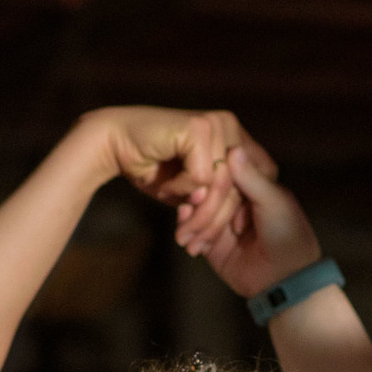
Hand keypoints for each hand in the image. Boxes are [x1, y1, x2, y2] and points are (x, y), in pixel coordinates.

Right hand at [81, 107, 267, 250]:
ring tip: (182, 234)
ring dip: (199, 215)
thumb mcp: (192, 189)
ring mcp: (216, 124)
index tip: (229, 235)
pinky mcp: (199, 128)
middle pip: (240, 186)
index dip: (245, 208)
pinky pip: (202, 177)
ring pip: (221, 186)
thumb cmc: (149, 168)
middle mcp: (229, 126)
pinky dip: (182, 190)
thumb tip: (240, 223)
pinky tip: (166, 189)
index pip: (263, 175)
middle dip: (216, 222)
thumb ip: (216, 198)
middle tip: (194, 246)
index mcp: (233, 137)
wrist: (109, 143)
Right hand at [199, 144, 325, 300]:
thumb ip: (251, 177)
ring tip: (186, 212)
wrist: (286, 280)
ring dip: (191, 212)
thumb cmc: (288, 235)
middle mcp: (238, 205)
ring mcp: (224, 225)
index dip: (214, 171)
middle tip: (193, 194)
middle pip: (209, 191)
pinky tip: (184, 227)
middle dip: (199, 193)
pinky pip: (195, 233)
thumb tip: (233, 149)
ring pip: (199, 211)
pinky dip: (187, 229)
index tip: (202, 168)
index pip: (227, 172)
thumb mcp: (273, 201)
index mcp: (256, 189)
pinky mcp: (214, 247)